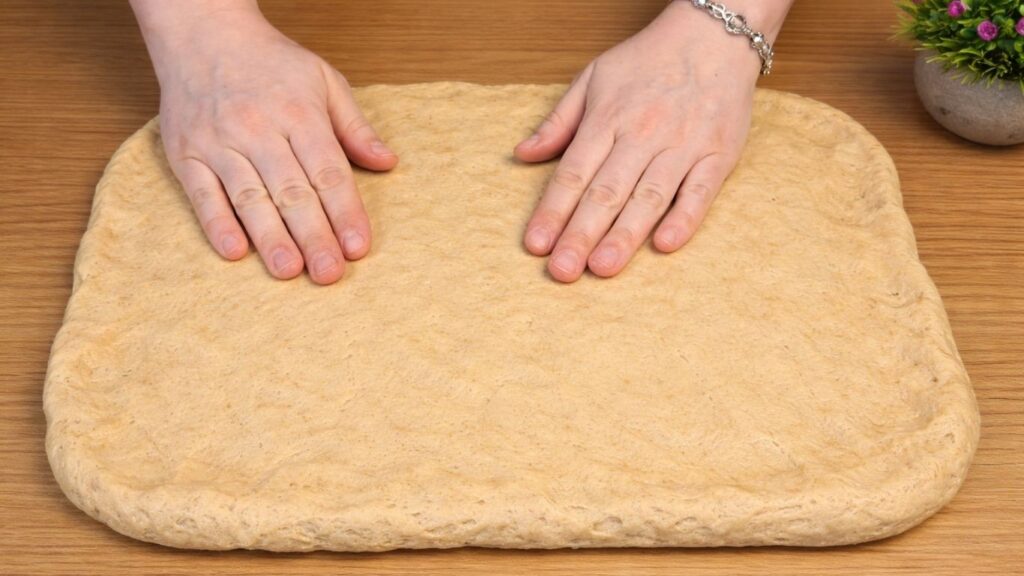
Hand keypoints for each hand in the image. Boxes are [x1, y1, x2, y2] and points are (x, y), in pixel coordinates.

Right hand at [135, 2, 396, 283]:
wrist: (203, 32)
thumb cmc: (270, 63)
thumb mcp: (324, 80)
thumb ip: (355, 127)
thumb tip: (387, 163)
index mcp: (299, 113)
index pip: (327, 171)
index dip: (344, 211)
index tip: (358, 246)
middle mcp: (258, 128)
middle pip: (291, 191)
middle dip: (313, 235)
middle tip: (329, 274)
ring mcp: (219, 142)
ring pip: (249, 197)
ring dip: (270, 237)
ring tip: (289, 271)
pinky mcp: (185, 153)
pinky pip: (202, 194)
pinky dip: (217, 224)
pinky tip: (235, 252)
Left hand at [516, 1, 777, 281]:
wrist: (715, 33)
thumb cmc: (649, 59)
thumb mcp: (593, 78)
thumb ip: (558, 121)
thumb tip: (522, 155)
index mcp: (608, 118)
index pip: (573, 172)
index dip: (552, 210)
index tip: (536, 244)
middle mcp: (643, 134)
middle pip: (606, 192)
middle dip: (581, 234)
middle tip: (563, 271)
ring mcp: (683, 146)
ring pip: (649, 197)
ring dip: (625, 235)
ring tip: (602, 267)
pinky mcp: (718, 154)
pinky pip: (700, 191)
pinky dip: (685, 218)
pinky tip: (666, 244)